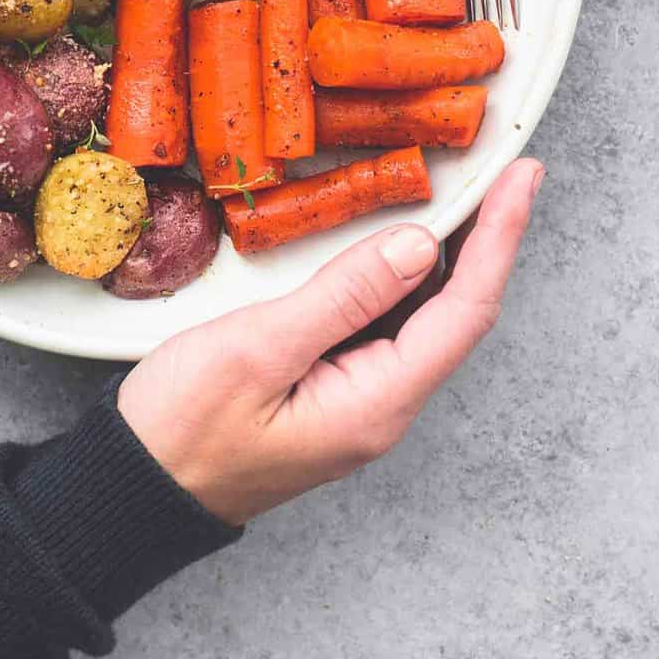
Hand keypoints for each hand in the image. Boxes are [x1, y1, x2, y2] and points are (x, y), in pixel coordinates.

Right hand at [119, 158, 543, 524]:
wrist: (136, 487)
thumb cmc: (184, 426)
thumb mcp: (258, 348)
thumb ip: (342, 296)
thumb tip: (416, 246)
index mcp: (376, 403)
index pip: (464, 312)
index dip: (499, 240)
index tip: (523, 180)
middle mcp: (382, 406)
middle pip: (456, 314)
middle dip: (486, 241)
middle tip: (505, 170)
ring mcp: (358, 401)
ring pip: (422, 319)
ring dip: (448, 255)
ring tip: (468, 192)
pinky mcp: (331, 390)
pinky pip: (385, 326)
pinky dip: (401, 276)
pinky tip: (396, 243)